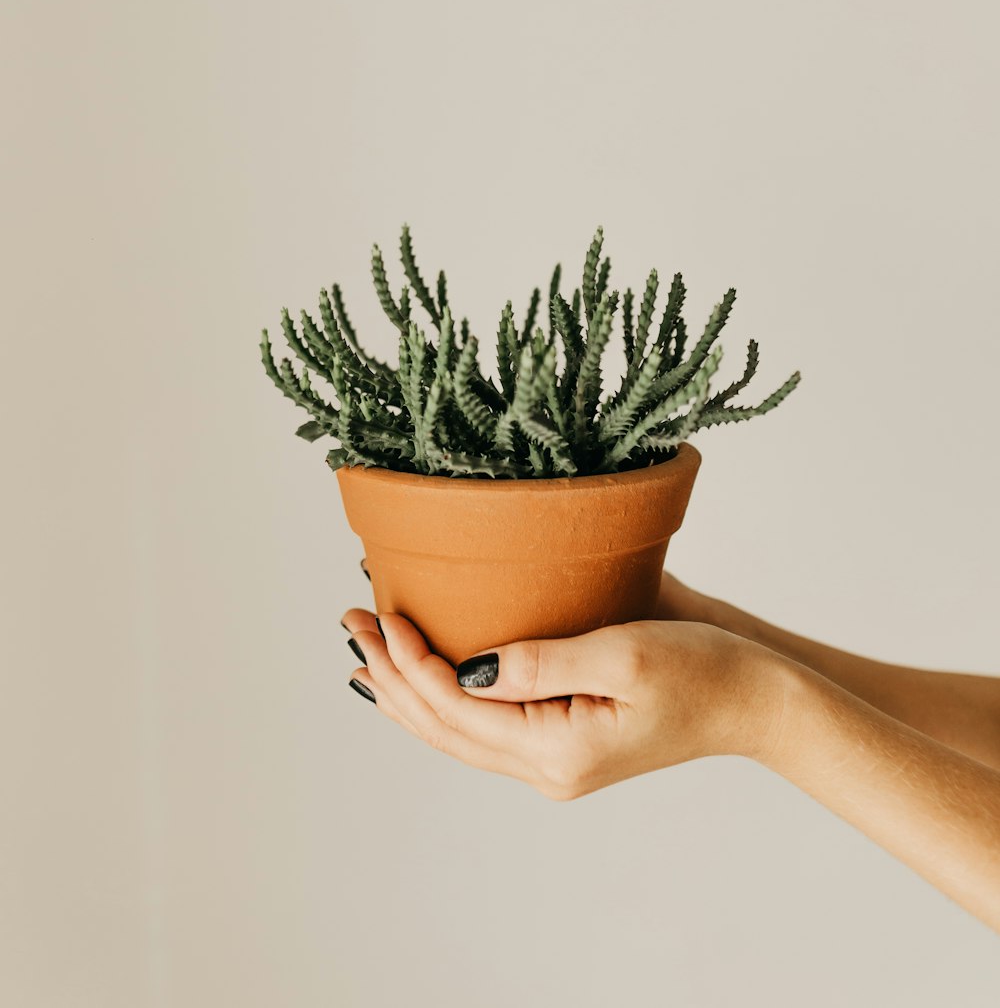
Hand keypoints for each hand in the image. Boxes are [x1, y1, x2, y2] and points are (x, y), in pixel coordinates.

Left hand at [340, 605, 780, 799]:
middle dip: (391, 676)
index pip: (454, 707)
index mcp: (557, 749)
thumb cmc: (703, 669)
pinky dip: (442, 701)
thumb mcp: (626, 654)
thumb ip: (542, 661)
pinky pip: (482, 727)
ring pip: (455, 733)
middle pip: (442, 727)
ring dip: (407, 691)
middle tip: (351, 622)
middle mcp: (546, 766)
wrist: (755, 699)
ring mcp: (553, 760)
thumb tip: (465, 667)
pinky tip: (425, 678)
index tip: (380, 613)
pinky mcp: (565, 741)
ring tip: (366, 652)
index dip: (409, 661)